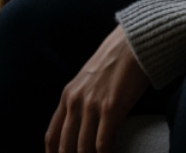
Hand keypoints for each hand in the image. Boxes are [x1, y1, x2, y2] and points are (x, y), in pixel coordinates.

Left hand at [45, 25, 150, 152]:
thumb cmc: (115, 61)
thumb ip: (81, 99)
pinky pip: (102, 143)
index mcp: (67, 96)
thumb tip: (81, 123)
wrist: (133, 43)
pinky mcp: (111, 107)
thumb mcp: (88, 80)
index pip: (52, 135)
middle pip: (65, 146)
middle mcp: (75, 102)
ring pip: (83, 148)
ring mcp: (92, 105)